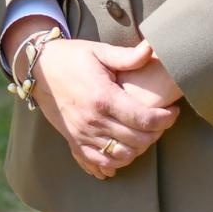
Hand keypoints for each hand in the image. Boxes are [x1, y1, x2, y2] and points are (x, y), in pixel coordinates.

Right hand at [31, 38, 178, 178]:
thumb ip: (127, 56)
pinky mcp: (74, 141)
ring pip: (122, 156)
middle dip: (157, 133)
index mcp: (103, 97)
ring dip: (139, 148)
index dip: (166, 119)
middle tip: (162, 120)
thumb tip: (151, 48)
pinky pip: (99, 162)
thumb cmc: (71, 57)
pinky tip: (124, 151)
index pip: (144, 119)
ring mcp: (82, 133)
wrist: (39, 69)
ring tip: (144, 133)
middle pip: (137, 140)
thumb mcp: (99, 51)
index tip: (173, 111)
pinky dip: (115, 162)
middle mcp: (93, 120)